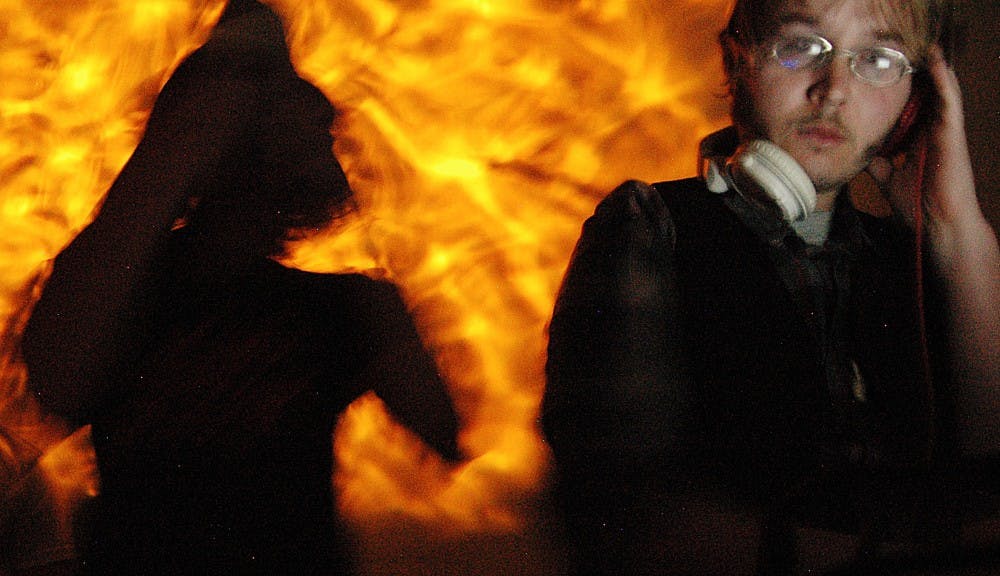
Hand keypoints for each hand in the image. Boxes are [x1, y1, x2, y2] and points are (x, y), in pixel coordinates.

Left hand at [866, 45, 978, 230]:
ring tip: (928, 48)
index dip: (903, 93)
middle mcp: (934, 134)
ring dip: (935, 70)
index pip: (911, 111)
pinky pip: (950, 101)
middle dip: (919, 77)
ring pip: (942, 93)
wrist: (936, 225)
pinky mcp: (953, 134)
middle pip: (927, 98)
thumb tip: (861, 153)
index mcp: (920, 143)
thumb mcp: (887, 179)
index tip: (889, 75)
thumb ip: (878, 164)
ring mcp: (945, 133)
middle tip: (906, 54)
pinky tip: (938, 63)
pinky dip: (945, 81)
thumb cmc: (917, 205)